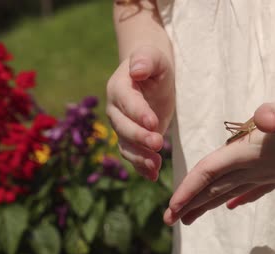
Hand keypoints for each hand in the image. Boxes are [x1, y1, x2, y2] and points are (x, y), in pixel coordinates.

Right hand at [106, 45, 174, 180]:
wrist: (151, 75)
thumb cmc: (154, 62)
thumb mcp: (154, 56)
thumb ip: (145, 60)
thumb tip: (136, 70)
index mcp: (119, 87)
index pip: (127, 102)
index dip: (138, 113)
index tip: (153, 123)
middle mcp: (116, 109)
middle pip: (123, 127)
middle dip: (139, 137)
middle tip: (158, 144)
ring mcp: (122, 126)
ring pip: (126, 145)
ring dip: (140, 157)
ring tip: (155, 166)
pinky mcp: (133, 139)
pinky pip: (133, 155)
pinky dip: (141, 167)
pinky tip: (152, 176)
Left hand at [163, 95, 274, 225]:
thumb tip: (262, 117)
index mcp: (250, 154)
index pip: (210, 173)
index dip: (188, 188)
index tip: (170, 206)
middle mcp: (256, 169)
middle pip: (215, 189)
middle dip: (191, 203)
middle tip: (169, 220)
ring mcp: (268, 174)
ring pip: (230, 193)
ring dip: (208, 204)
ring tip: (189, 218)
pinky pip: (252, 190)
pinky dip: (237, 199)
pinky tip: (233, 206)